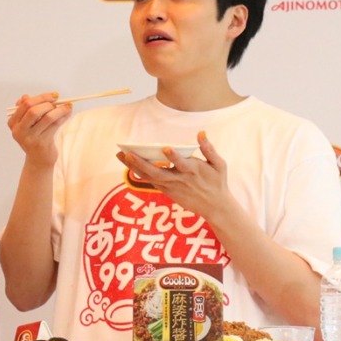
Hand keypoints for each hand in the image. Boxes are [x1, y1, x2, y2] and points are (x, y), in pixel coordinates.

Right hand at [6, 91, 72, 165]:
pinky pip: (54, 126)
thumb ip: (27, 109)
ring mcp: (30, 138)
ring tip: (68, 107)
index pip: (25, 104)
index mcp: (13, 122)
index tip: (53, 95)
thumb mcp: (28, 123)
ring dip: (60, 110)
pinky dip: (63, 117)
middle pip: (33, 110)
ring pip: (47, 117)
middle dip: (48, 103)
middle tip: (58, 101)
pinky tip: (68, 114)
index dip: (41, 97)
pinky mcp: (41, 144)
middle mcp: (19, 130)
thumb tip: (27, 96)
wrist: (38, 160)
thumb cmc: (34, 137)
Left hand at [116, 131, 231, 217]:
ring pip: (150, 178)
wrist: (215, 207)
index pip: (182, 163)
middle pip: (157, 172)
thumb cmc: (217, 182)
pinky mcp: (168, 192)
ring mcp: (172, 187)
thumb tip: (201, 133)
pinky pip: (151, 182)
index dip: (174, 156)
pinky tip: (128, 165)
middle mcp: (180, 179)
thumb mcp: (219, 165)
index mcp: (194, 170)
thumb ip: (209, 148)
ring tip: (121, 156)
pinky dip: (139, 174)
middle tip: (127, 153)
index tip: (166, 148)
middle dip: (141, 163)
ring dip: (135, 167)